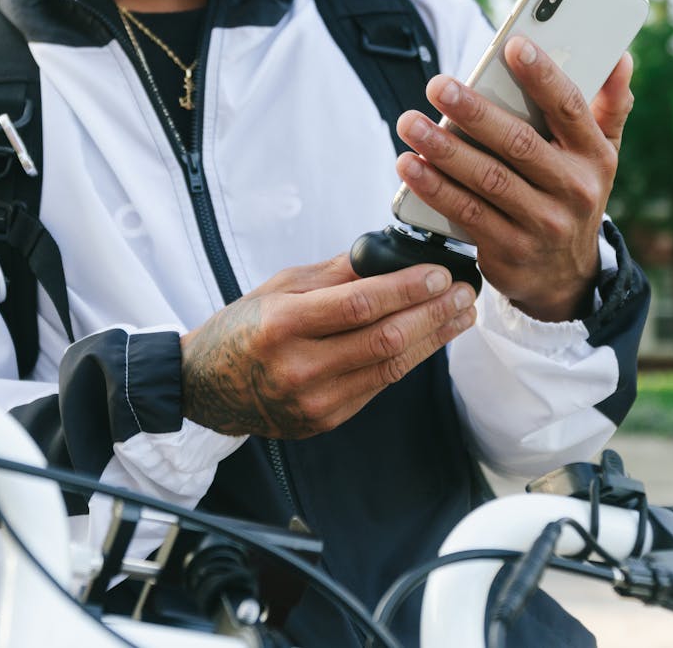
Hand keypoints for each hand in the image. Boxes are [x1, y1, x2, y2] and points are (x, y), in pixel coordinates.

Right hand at [180, 254, 476, 437]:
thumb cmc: (243, 326)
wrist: (206, 386)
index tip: (441, 275)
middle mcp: (299, 367)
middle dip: (433, 314)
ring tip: (461, 316)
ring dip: (433, 340)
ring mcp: (314, 401)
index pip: (359, 305)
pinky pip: (378, 386)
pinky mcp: (325, 420)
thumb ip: (336, 273)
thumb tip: (390, 252)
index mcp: (283, 324)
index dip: (407, 289)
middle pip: (384, 340)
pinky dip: (409, 360)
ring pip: (390, 368)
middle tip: (465, 293)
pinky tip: (429, 340)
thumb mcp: (280, 286)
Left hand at [395, 38, 634, 320]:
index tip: (513, 46)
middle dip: (475, 112)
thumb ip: (608, 106)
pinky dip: (435, 189)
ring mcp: (541, 223)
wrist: (567, 276)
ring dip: (444, 151)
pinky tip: (411, 167)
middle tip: (438, 86)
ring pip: (487, 180)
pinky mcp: (509, 250)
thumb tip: (620, 58)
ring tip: (410, 125)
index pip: (570, 108)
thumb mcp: (600, 155)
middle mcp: (573, 189)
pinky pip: (467, 213)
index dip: (543, 76)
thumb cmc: (572, 193)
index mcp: (593, 155)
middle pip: (519, 143)